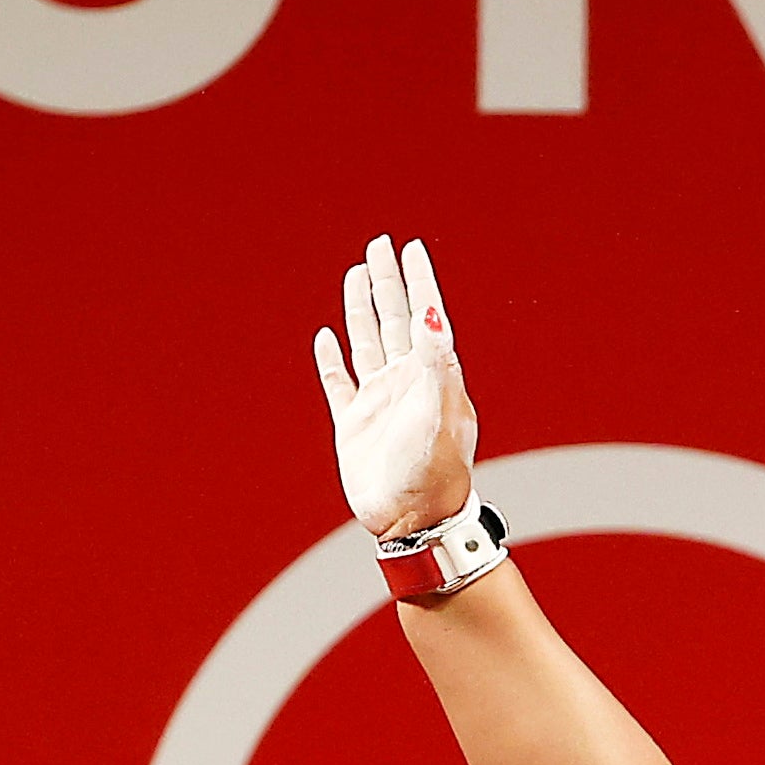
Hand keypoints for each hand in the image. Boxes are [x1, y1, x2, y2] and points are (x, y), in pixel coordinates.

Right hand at [313, 234, 477, 537]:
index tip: (412, 247)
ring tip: (358, 274)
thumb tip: (433, 313)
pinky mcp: (353, 424)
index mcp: (433, 377)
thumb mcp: (437, 413)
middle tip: (380, 244)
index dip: (418, 280)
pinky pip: (339, 382)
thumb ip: (433, 363)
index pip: (425, 315)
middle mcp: (407, 383)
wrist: (411, 520)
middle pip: (394, 318)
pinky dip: (331, 358)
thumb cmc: (434, 471)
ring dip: (361, 308)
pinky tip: (327, 336)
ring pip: (368, 341)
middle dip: (386, 281)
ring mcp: (379, 402)